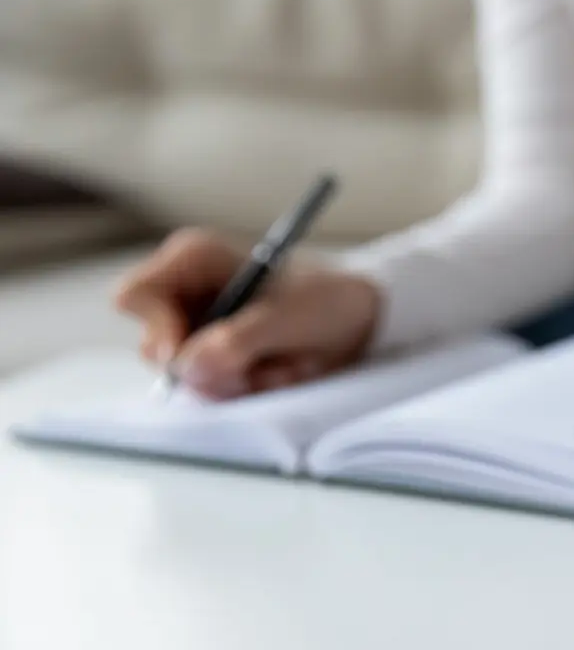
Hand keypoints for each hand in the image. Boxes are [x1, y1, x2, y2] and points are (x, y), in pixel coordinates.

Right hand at [113, 228, 381, 399]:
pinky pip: (212, 390)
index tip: (193, 356)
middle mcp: (185, 294)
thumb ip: (238, 340)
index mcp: (191, 260)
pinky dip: (248, 388)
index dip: (156, 330)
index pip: (135, 296)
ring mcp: (197, 329)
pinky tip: (280, 371)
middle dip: (209, 367)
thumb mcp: (290, 317)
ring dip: (237, 381)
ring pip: (187, 376)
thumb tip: (188, 365)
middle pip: (157, 347)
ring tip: (283, 365)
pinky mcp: (215, 359)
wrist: (362, 320)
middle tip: (255, 369)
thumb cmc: (328, 300)